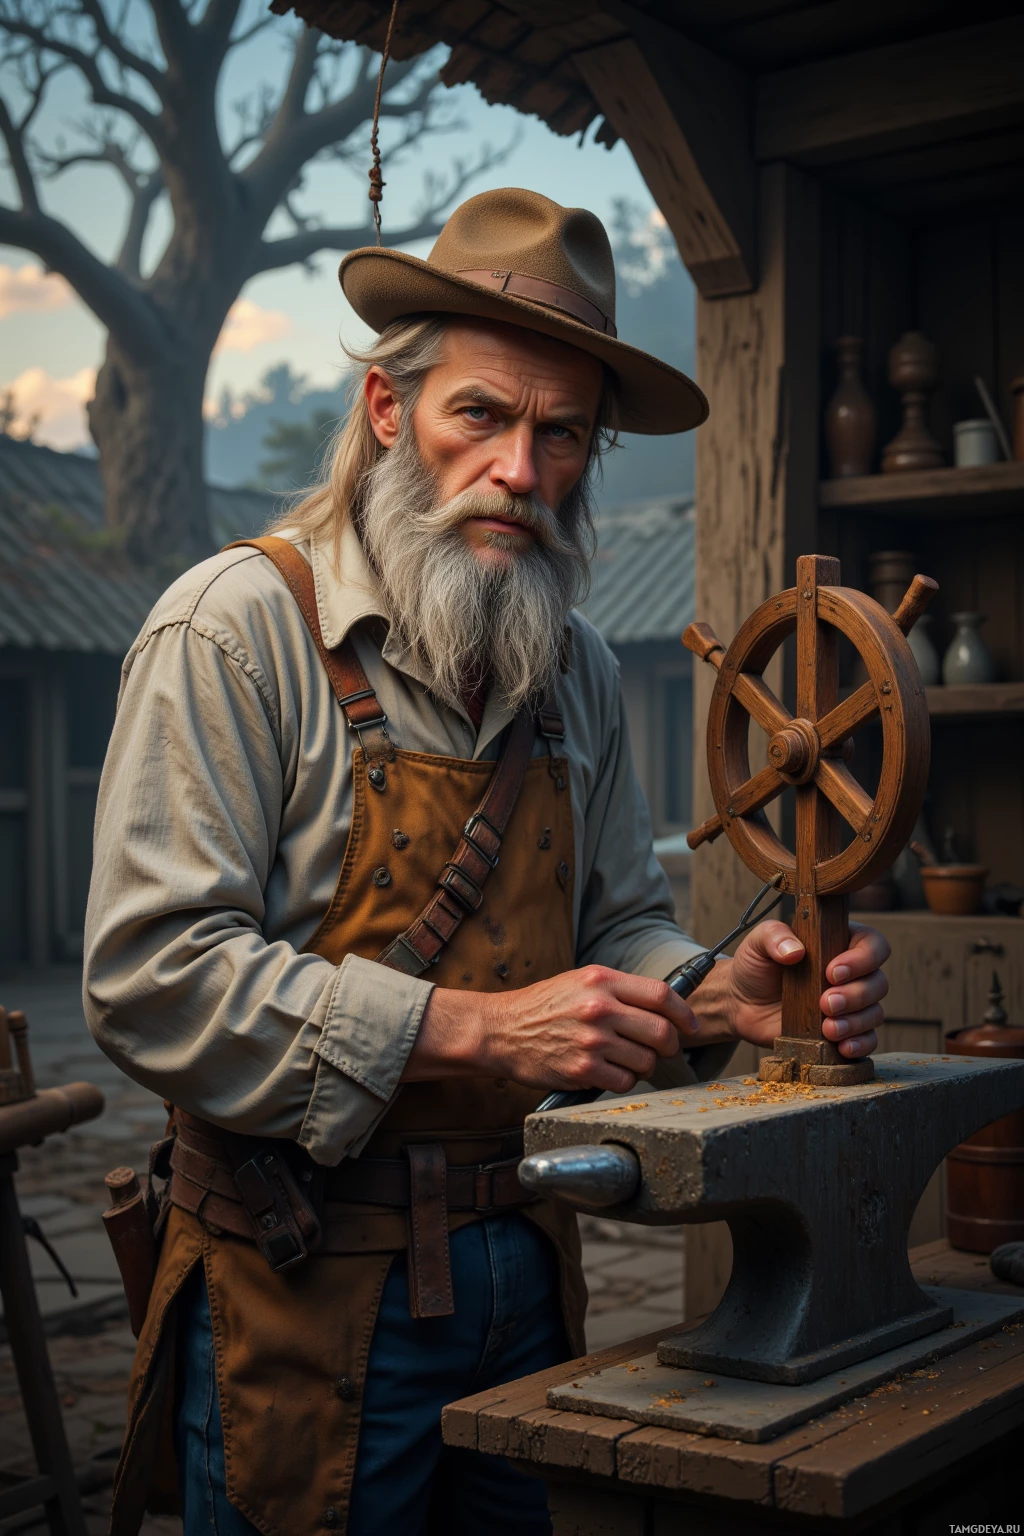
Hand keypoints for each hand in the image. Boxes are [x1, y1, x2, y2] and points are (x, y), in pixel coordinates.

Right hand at [404, 965, 697, 1093]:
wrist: (500, 1030)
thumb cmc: (542, 1007)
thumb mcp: (580, 982)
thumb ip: (619, 990)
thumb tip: (663, 1005)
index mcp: (602, 981)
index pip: (661, 995)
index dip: (684, 1014)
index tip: (690, 1026)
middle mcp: (599, 1008)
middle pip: (661, 1032)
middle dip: (669, 1046)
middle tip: (662, 1050)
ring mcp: (591, 1040)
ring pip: (646, 1061)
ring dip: (644, 1066)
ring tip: (626, 1062)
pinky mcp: (582, 1070)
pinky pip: (624, 1083)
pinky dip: (622, 1082)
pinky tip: (608, 1074)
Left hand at [719, 920, 890, 1059]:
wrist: (741, 1004)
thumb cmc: (755, 968)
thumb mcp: (757, 943)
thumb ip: (774, 936)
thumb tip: (795, 951)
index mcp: (837, 943)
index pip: (872, 945)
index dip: (862, 959)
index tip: (832, 972)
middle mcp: (851, 974)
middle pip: (878, 982)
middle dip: (855, 995)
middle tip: (825, 1003)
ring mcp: (849, 1005)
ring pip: (875, 1013)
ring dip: (855, 1022)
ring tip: (828, 1028)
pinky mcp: (843, 1032)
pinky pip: (868, 1040)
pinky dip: (860, 1044)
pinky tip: (842, 1046)